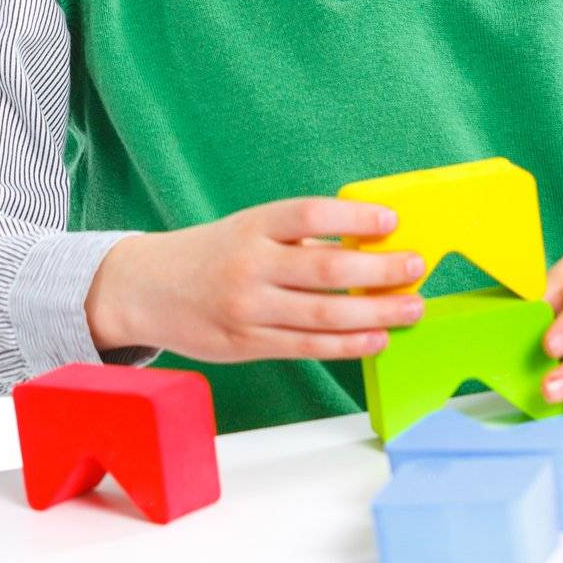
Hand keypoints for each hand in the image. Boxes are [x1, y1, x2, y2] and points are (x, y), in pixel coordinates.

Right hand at [84, 197, 426, 361]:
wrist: (146, 289)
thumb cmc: (212, 254)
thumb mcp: (248, 229)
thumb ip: (298, 238)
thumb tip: (366, 245)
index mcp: (252, 226)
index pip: (309, 214)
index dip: (354, 217)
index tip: (391, 221)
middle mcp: (250, 266)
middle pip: (325, 269)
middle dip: (379, 270)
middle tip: (416, 266)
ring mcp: (248, 309)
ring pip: (323, 315)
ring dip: (376, 313)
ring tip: (411, 307)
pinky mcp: (247, 345)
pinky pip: (307, 348)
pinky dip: (348, 345)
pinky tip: (377, 338)